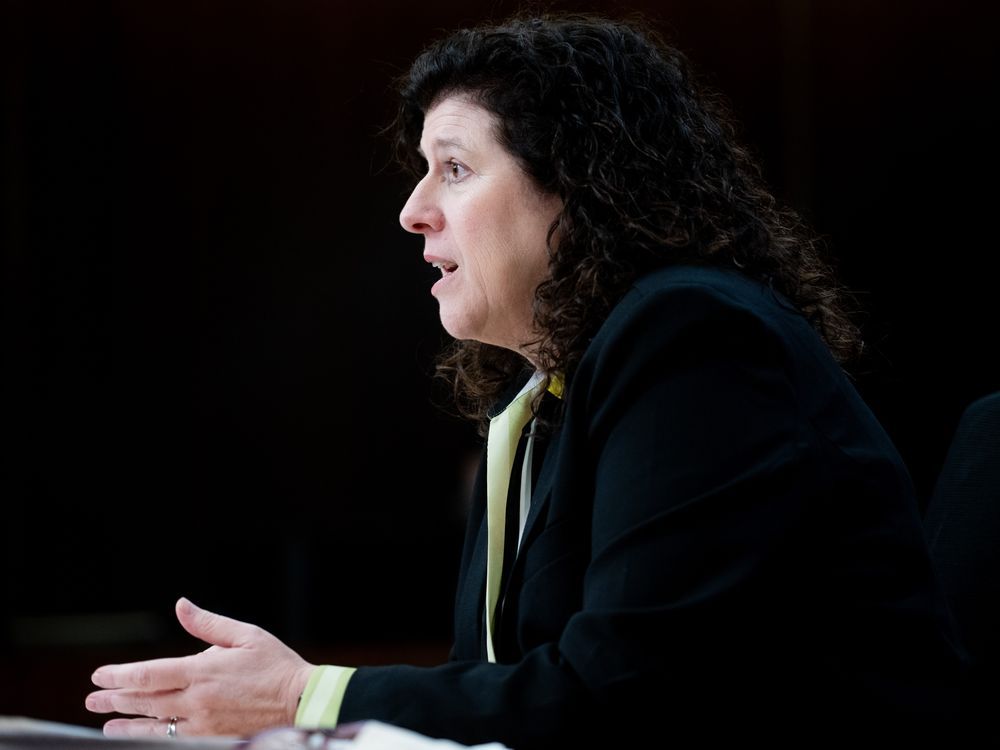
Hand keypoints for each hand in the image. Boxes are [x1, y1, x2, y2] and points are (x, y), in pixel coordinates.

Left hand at [85, 597, 314, 737]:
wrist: (300, 700)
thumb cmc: (274, 664)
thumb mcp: (245, 634)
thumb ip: (208, 624)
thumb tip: (181, 606)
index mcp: (203, 671)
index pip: (150, 675)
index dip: (120, 676)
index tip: (99, 676)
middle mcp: (198, 701)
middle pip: (146, 703)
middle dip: (116, 701)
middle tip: (92, 701)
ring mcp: (204, 724)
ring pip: (156, 727)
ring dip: (128, 726)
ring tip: (107, 726)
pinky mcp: (213, 738)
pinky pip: (175, 740)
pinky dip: (154, 738)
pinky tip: (143, 737)